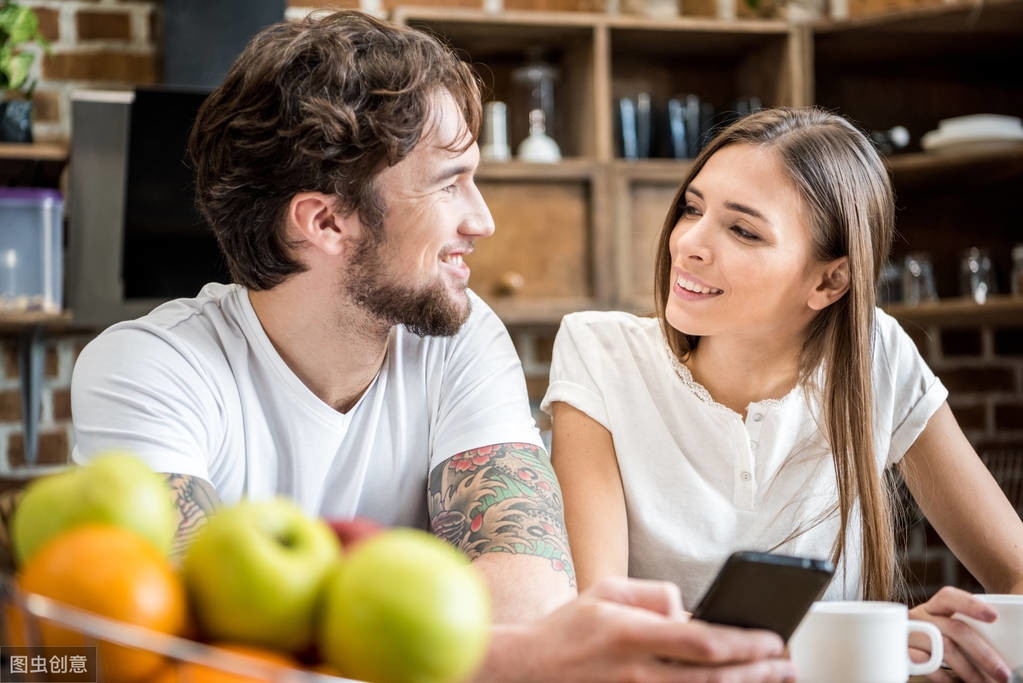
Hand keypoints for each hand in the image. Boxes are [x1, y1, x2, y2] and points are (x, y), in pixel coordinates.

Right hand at [481, 576, 794, 682]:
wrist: (527, 670)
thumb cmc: (568, 628)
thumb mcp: (607, 590)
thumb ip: (653, 593)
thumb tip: (690, 610)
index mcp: (631, 634)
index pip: (701, 641)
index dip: (744, 644)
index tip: (773, 639)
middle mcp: (638, 672)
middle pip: (713, 679)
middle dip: (758, 673)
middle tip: (788, 665)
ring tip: (774, 680)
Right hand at [909, 586, 1011, 682]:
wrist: (895, 653)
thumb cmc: (933, 644)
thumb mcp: (946, 631)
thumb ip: (968, 630)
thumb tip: (1011, 641)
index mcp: (933, 607)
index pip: (949, 597)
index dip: (970, 604)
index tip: (994, 616)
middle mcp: (918, 617)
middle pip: (953, 629)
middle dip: (983, 653)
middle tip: (1003, 673)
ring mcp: (908, 635)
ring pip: (943, 649)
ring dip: (969, 670)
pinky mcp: (901, 654)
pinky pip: (927, 666)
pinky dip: (946, 678)